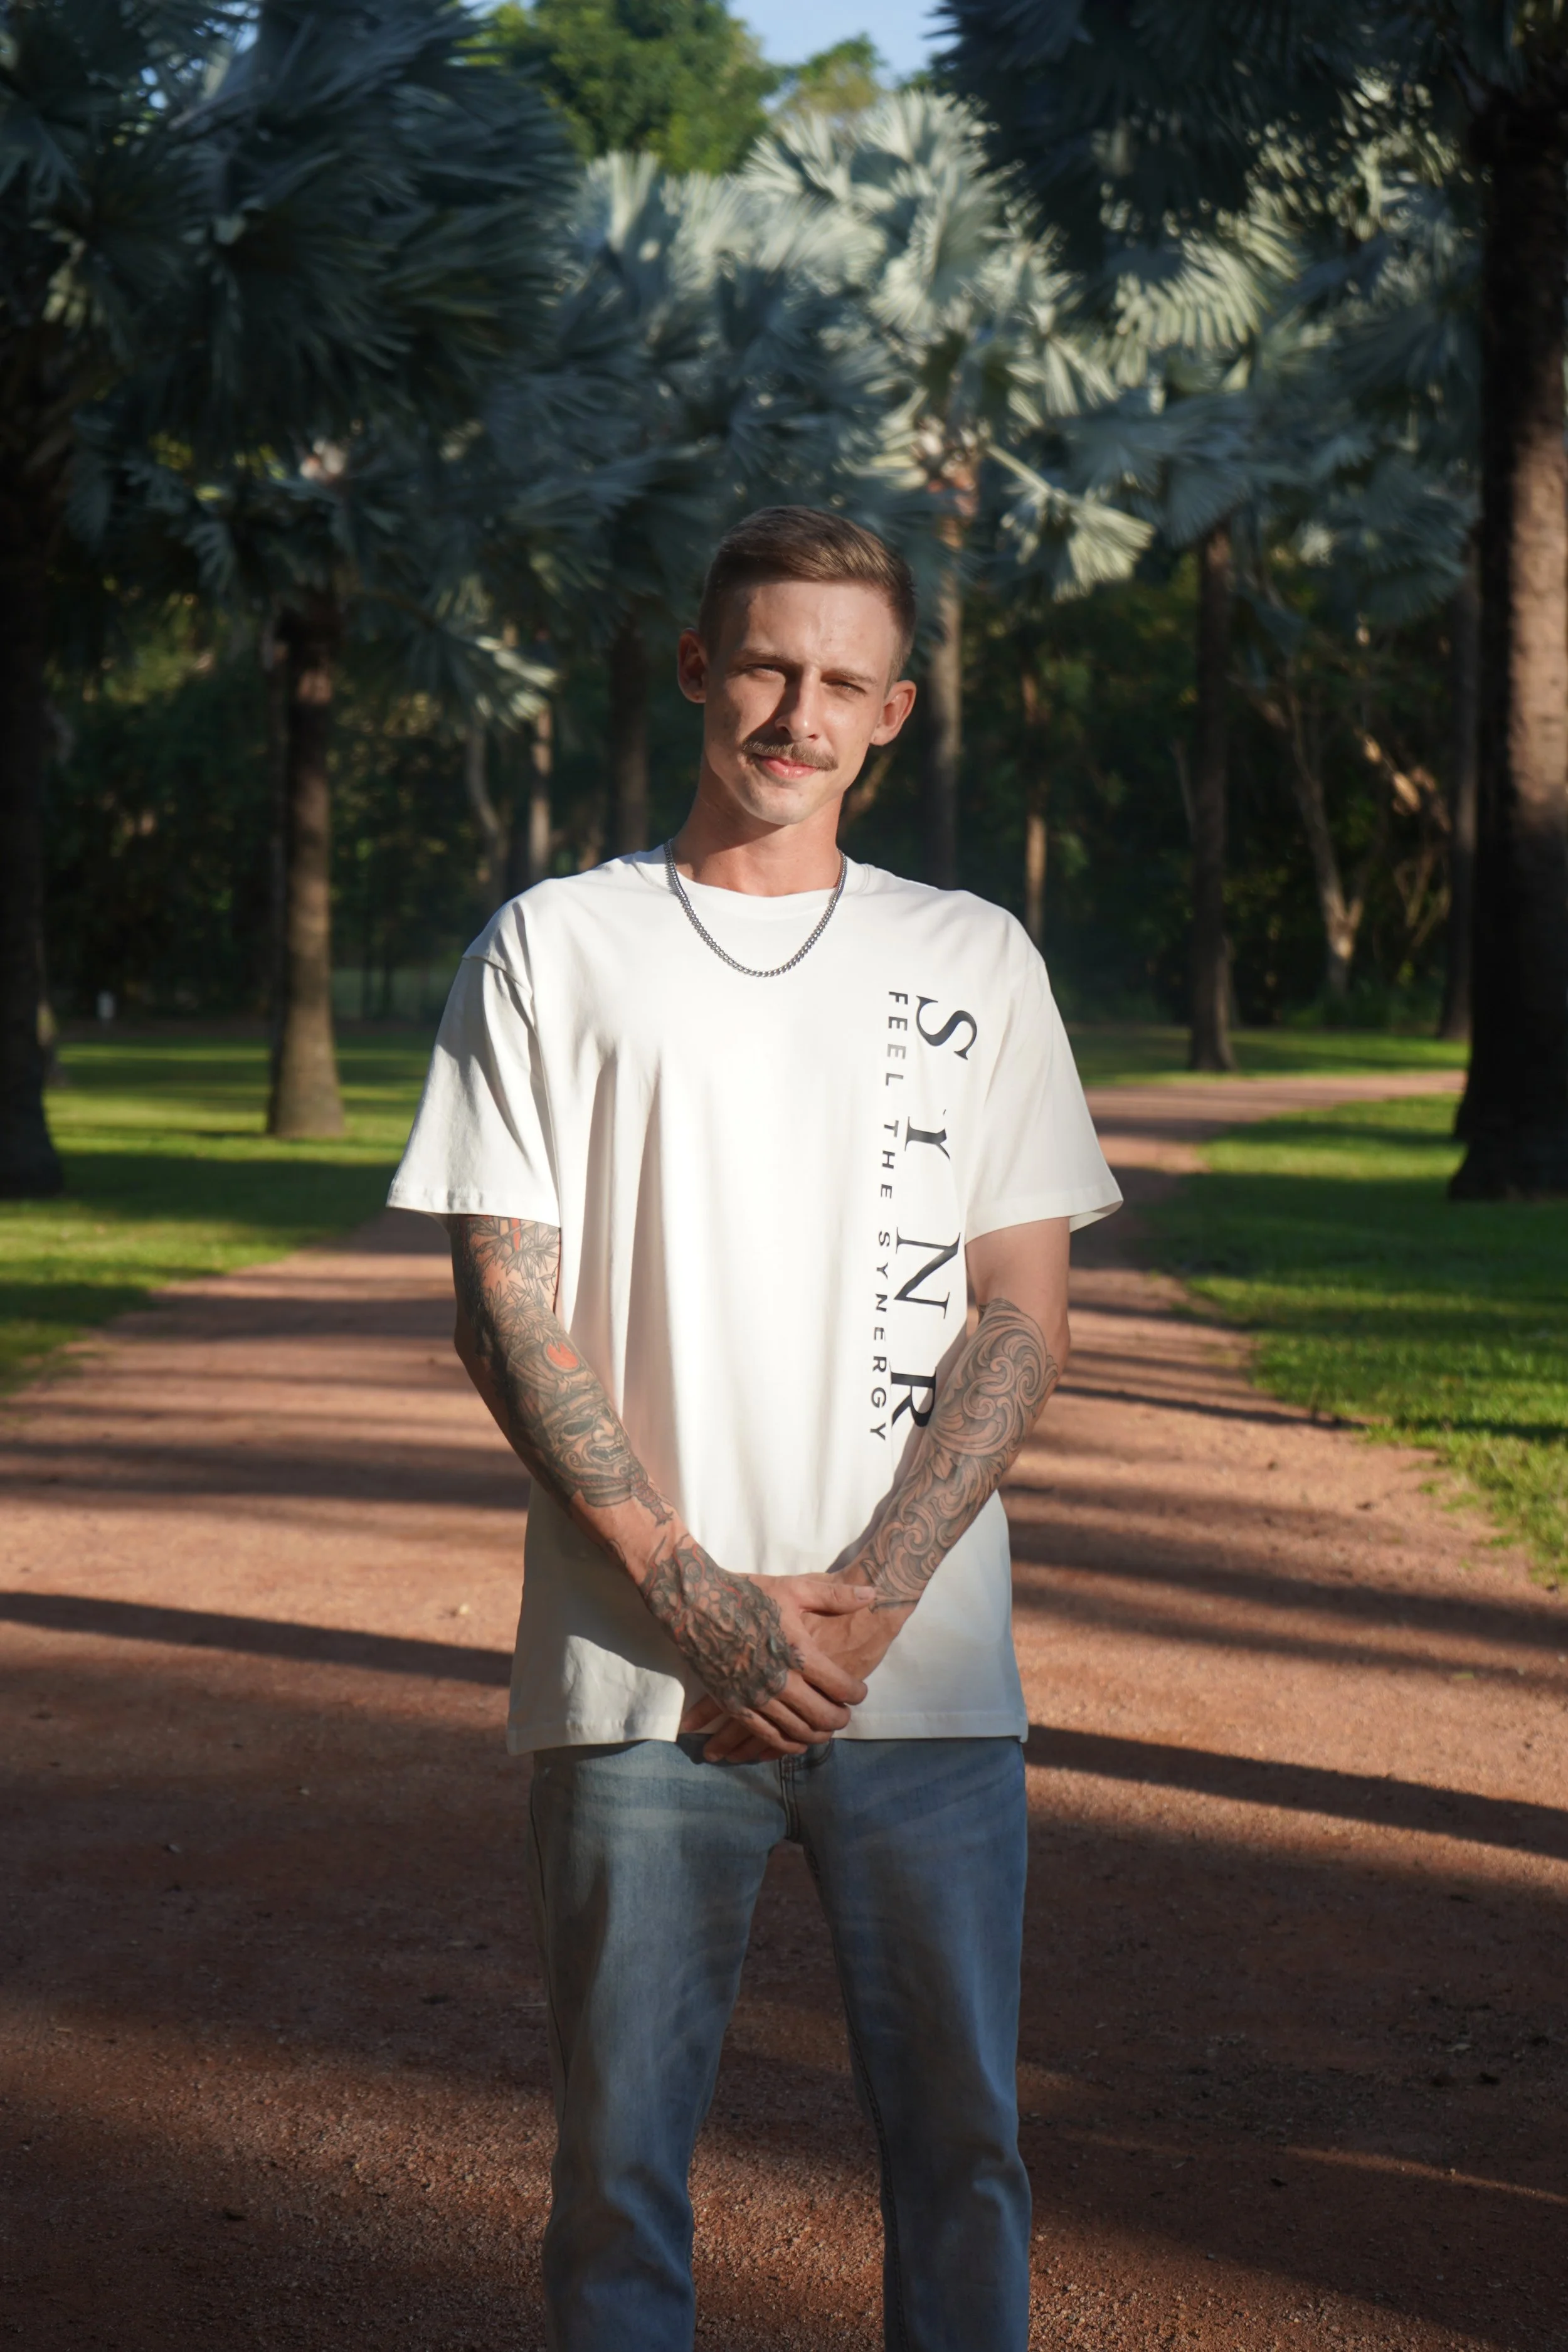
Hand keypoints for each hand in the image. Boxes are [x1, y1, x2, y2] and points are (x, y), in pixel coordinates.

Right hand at [644, 1551, 875, 1758]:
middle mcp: (780, 1681)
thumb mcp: (793, 1589)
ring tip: (825, 1730)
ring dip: (816, 1735)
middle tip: (845, 1716)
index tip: (859, 1693)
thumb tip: (871, 1592)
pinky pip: (766, 1736)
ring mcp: (756, 1697)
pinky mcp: (734, 1706)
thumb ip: (835, 1596)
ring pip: (796, 1731)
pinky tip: (795, 1741)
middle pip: (822, 1716)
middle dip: (839, 1720)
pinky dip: (786, 1744)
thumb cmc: (746, 1594)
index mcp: (799, 1653)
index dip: (856, 1694)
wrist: (695, 1605)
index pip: (840, 1687)